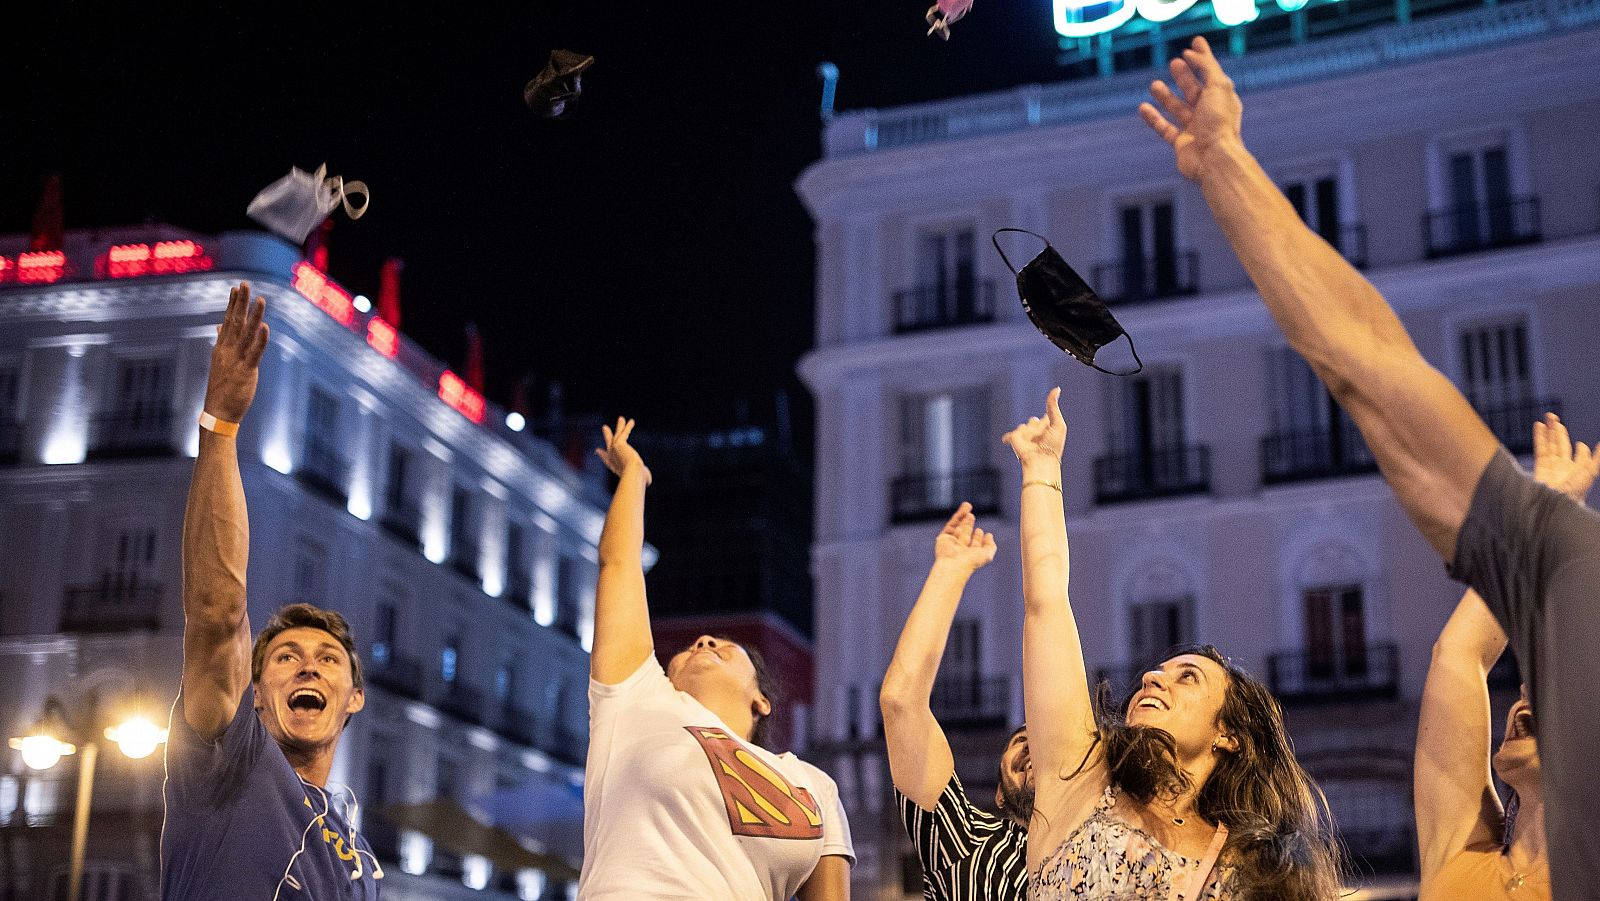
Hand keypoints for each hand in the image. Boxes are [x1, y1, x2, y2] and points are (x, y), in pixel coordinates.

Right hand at [203, 283, 268, 423]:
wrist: (218, 412)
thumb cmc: (221, 388)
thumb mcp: (220, 362)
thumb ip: (222, 343)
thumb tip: (220, 328)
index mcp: (222, 348)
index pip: (227, 321)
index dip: (232, 304)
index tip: (235, 288)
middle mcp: (227, 351)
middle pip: (235, 322)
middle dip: (240, 302)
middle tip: (245, 284)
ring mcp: (236, 360)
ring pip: (246, 334)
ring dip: (254, 316)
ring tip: (260, 299)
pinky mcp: (245, 371)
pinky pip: (254, 353)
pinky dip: (260, 339)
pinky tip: (265, 327)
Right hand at [595, 417, 651, 484]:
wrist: (633, 474)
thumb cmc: (637, 479)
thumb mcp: (640, 479)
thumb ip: (643, 478)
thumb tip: (648, 481)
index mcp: (614, 467)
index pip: (607, 459)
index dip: (602, 455)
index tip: (598, 450)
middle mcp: (612, 457)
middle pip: (609, 443)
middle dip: (607, 435)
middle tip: (605, 428)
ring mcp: (614, 450)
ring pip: (616, 435)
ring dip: (620, 426)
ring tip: (621, 418)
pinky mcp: (619, 444)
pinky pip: (624, 433)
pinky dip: (627, 427)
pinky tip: (631, 421)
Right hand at [933, 502, 997, 572]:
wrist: (954, 565)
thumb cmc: (971, 562)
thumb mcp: (986, 554)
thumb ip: (991, 546)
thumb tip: (989, 535)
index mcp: (969, 555)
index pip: (973, 544)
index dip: (977, 538)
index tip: (980, 531)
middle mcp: (960, 549)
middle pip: (964, 534)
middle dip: (968, 525)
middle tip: (971, 516)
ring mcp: (951, 543)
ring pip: (957, 527)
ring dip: (963, 517)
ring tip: (968, 506)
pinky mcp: (943, 538)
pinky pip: (951, 525)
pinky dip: (958, 517)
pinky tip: (964, 510)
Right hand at [1002, 387, 1066, 470]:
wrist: (1041, 460)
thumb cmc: (1053, 445)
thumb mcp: (1057, 423)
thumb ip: (1053, 406)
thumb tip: (1057, 388)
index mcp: (1047, 428)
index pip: (1045, 418)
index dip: (1047, 418)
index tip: (1047, 417)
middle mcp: (1036, 432)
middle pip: (1033, 420)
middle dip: (1035, 424)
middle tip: (1041, 435)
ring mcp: (1025, 436)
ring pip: (1023, 426)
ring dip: (1028, 432)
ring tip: (1033, 443)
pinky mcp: (1015, 440)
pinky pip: (1009, 436)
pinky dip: (1007, 438)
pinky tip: (1007, 440)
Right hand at [1137, 36, 1244, 181]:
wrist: (1214, 160)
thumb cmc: (1219, 123)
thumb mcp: (1218, 86)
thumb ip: (1207, 66)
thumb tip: (1193, 53)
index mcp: (1223, 99)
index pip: (1212, 73)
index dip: (1204, 58)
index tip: (1194, 44)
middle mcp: (1210, 113)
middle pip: (1195, 90)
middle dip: (1185, 76)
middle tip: (1174, 63)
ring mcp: (1196, 129)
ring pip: (1178, 109)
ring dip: (1166, 96)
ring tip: (1154, 84)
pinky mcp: (1182, 144)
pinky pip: (1165, 128)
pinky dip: (1153, 118)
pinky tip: (1143, 107)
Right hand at [1532, 412, 1597, 502]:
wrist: (1552, 503)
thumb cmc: (1573, 490)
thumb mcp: (1589, 473)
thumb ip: (1596, 459)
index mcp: (1579, 470)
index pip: (1580, 455)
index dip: (1582, 449)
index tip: (1580, 446)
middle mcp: (1565, 467)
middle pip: (1562, 445)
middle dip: (1559, 432)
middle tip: (1555, 418)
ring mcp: (1552, 466)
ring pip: (1550, 444)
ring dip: (1550, 430)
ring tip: (1548, 416)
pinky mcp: (1541, 466)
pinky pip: (1540, 448)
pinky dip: (1539, 436)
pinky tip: (1539, 425)